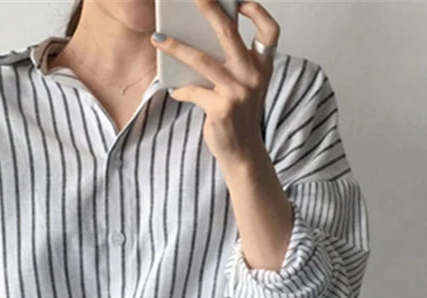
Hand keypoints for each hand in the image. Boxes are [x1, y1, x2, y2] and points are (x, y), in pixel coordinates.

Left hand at [150, 0, 279, 164]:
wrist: (243, 153)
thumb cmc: (240, 117)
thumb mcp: (244, 87)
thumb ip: (233, 64)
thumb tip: (198, 40)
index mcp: (262, 67)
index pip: (269, 31)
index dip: (257, 13)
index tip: (242, 2)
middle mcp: (253, 76)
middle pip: (228, 33)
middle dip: (209, 9)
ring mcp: (238, 92)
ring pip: (201, 60)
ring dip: (176, 47)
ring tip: (158, 39)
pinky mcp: (221, 108)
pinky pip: (192, 90)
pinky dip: (180, 90)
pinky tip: (175, 90)